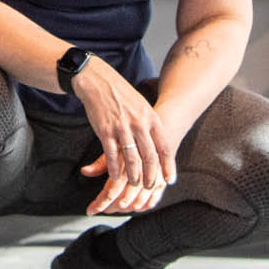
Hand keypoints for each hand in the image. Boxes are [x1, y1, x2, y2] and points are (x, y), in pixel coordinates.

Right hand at [72, 59, 175, 213]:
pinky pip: (112, 156)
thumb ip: (150, 125)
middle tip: (150, 187)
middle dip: (151, 176)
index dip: (168, 166)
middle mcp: (139, 124)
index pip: (164, 147)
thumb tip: (159, 145)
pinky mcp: (105, 131)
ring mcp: (122, 128)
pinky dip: (115, 169)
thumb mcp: (142, 107)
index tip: (169, 179)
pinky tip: (116, 176)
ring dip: (134, 176)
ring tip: (135, 184)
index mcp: (151, 118)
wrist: (98, 81)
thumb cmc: (122, 95)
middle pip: (149, 157)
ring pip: (132, 160)